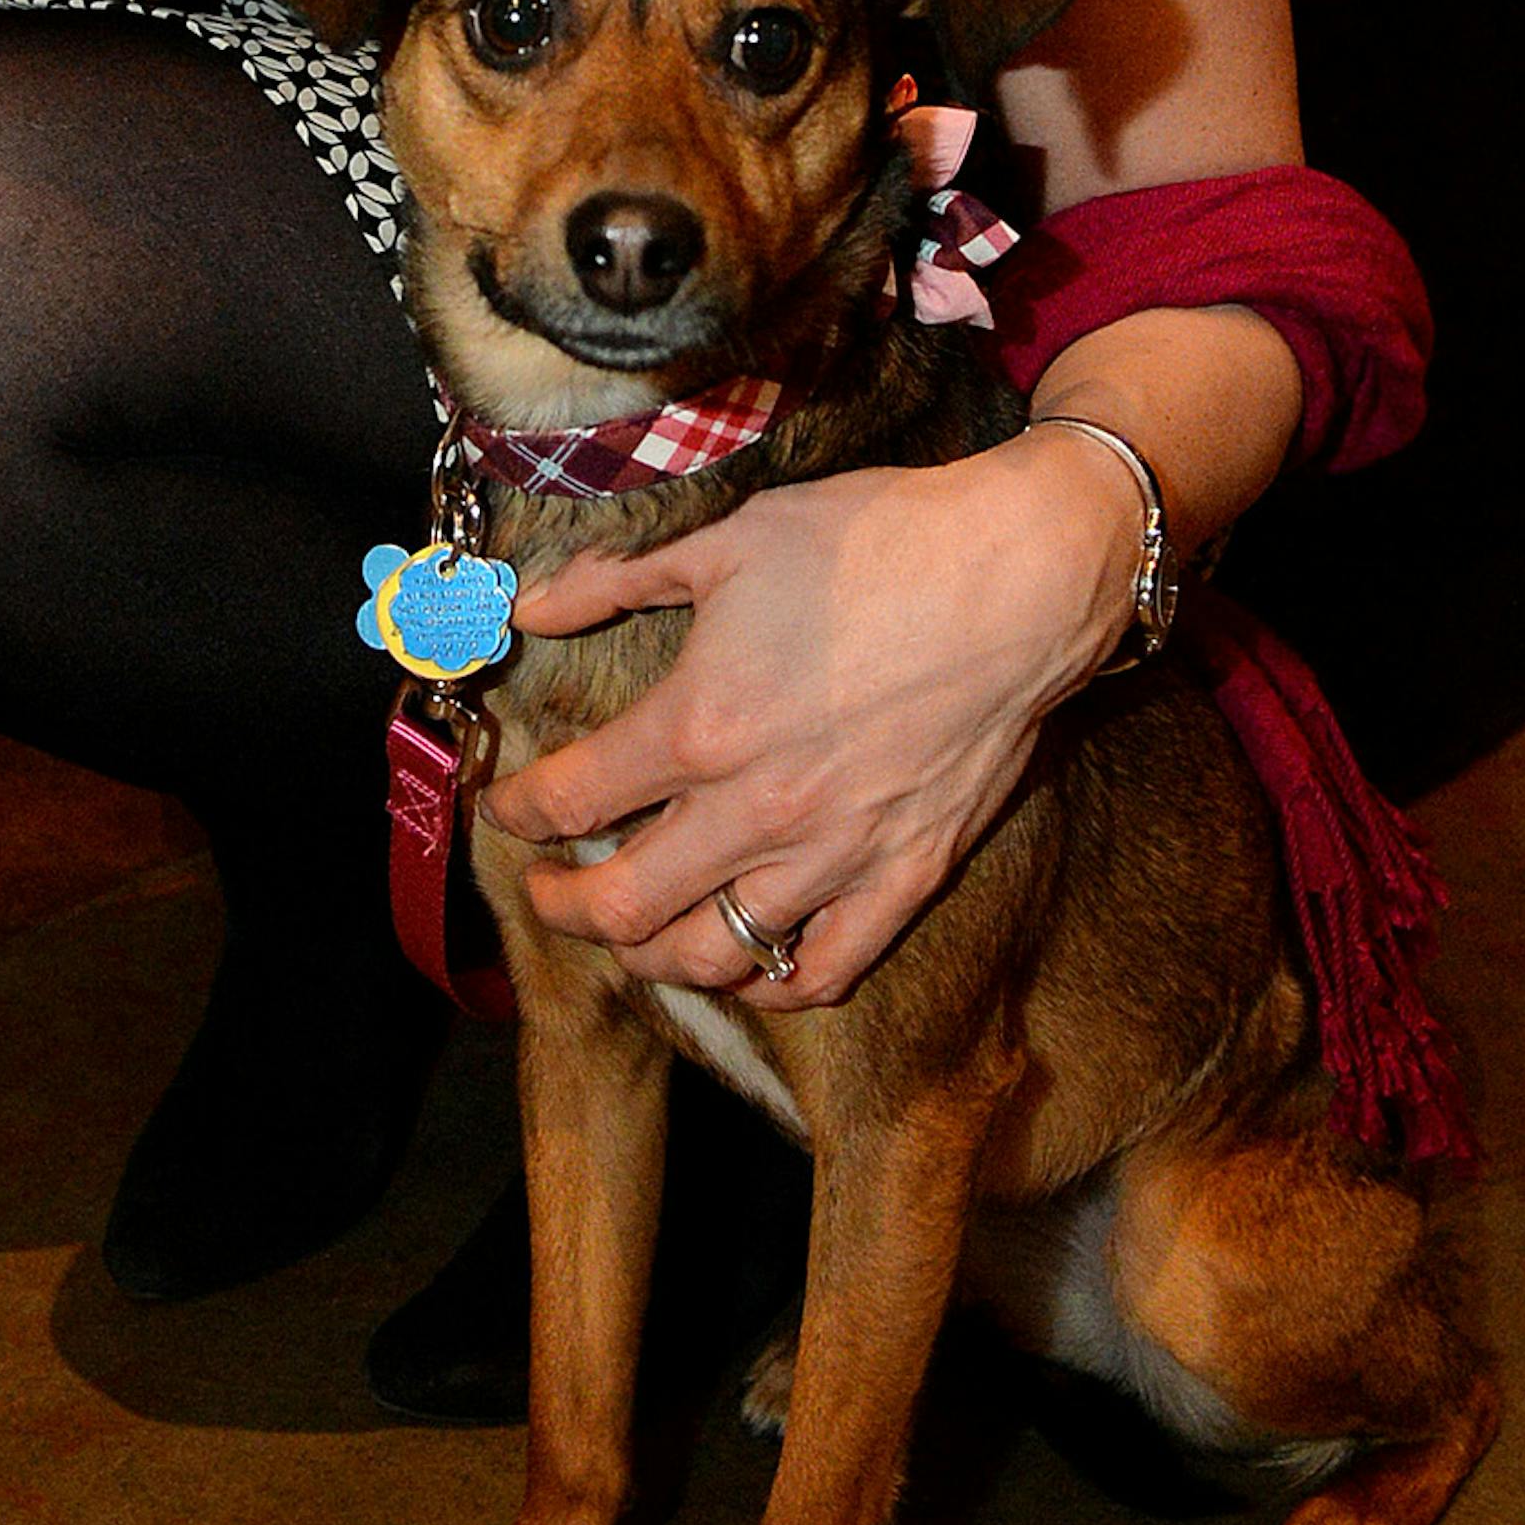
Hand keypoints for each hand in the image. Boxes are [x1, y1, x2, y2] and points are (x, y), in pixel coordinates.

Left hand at [482, 429, 1141, 1006]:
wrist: (1019, 576)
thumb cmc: (876, 544)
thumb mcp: (727, 540)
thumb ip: (617, 579)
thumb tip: (532, 605)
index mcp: (700, 725)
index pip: (571, 800)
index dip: (518, 814)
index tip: (505, 809)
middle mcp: (756, 811)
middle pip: (623, 906)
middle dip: (563, 907)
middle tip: (545, 891)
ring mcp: (835, 856)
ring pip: (713, 956)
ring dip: (650, 958)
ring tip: (629, 937)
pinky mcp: (906, 875)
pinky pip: (826, 970)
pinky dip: (774, 983)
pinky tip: (748, 967)